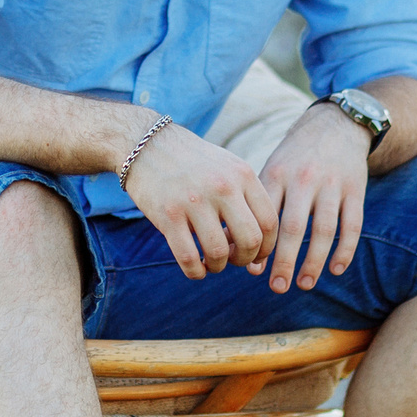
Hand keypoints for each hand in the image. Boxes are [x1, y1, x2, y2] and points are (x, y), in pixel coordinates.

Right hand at [121, 122, 280, 279]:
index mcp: (242, 175)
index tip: (256, 254)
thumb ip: (246, 197)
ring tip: (212, 263)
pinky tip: (195, 269)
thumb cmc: (192, 162)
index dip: (267, 247)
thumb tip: (259, 243)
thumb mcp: (228, 166)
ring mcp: (194, 201)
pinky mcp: (168, 215)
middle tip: (234, 260)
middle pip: (250, 240)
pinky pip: (188, 258)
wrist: (147, 144)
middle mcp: (222, 187)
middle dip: (245, 259)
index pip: (269, 222)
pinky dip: (195, 272)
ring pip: (219, 253)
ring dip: (218, 266)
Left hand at [259, 104, 371, 291]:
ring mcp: (331, 185)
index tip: (251, 270)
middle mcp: (303, 180)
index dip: (256, 245)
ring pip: (324, 230)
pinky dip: (345, 249)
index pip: (264, 216)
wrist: (334, 126)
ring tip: (305, 284)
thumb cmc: (294, 159)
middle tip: (277, 287)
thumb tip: (231, 247)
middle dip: (284, 260)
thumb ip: (256, 206)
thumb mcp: (271, 171)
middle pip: (292, 227)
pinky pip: (352, 225)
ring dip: (314, 261)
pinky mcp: (355, 190)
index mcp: (276, 175)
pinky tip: (335, 269)